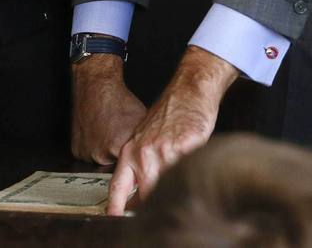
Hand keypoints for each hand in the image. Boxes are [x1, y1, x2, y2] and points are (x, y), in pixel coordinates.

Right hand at [71, 53, 145, 163]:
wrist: (97, 88)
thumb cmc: (120, 103)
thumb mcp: (141, 123)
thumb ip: (145, 144)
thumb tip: (153, 155)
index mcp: (120, 150)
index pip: (133, 168)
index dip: (135, 161)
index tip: (136, 155)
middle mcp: (102, 156)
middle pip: (116, 167)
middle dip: (120, 158)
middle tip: (119, 139)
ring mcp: (88, 155)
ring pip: (102, 163)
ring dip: (106, 154)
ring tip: (109, 135)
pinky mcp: (77, 152)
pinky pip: (89, 157)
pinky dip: (94, 149)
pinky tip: (99, 134)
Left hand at [106, 46, 237, 215]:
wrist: (188, 91)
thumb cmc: (170, 115)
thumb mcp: (145, 140)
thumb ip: (140, 168)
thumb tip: (138, 199)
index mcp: (131, 152)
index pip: (119, 188)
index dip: (116, 208)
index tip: (114, 220)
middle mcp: (145, 154)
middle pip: (148, 195)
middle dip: (155, 205)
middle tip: (164, 212)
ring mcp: (165, 151)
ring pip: (170, 185)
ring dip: (178, 189)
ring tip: (185, 185)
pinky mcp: (186, 146)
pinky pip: (190, 170)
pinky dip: (193, 174)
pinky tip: (196, 168)